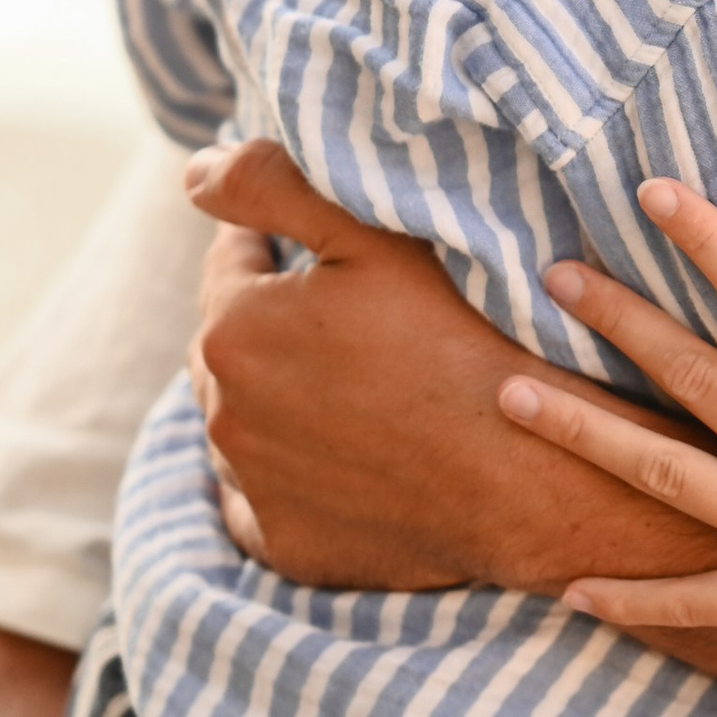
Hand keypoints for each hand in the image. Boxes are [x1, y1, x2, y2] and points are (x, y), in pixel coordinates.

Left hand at [183, 136, 716, 592]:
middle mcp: (222, 412)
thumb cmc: (460, 345)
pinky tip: (340, 453)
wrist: (522, 478)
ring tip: (352, 381)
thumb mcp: (375, 238)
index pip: (230, 259)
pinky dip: (287, 474)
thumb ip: (271, 186)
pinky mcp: (286, 545)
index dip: (278, 240)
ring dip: (276, 394)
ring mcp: (252, 487)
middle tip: (348, 312)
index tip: (328, 245)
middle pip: (231, 342)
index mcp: (232, 329)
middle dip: (272, 320)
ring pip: (242, 420)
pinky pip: (262, 499)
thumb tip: (194, 171)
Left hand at [492, 184, 716, 716]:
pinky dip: (628, 599)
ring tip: (507, 394)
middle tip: (553, 273)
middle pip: (692, 377)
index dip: (709, 243)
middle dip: (619, 318)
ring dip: (579, 432)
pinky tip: (567, 589)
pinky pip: (688, 603)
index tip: (654, 194)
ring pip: (660, 474)